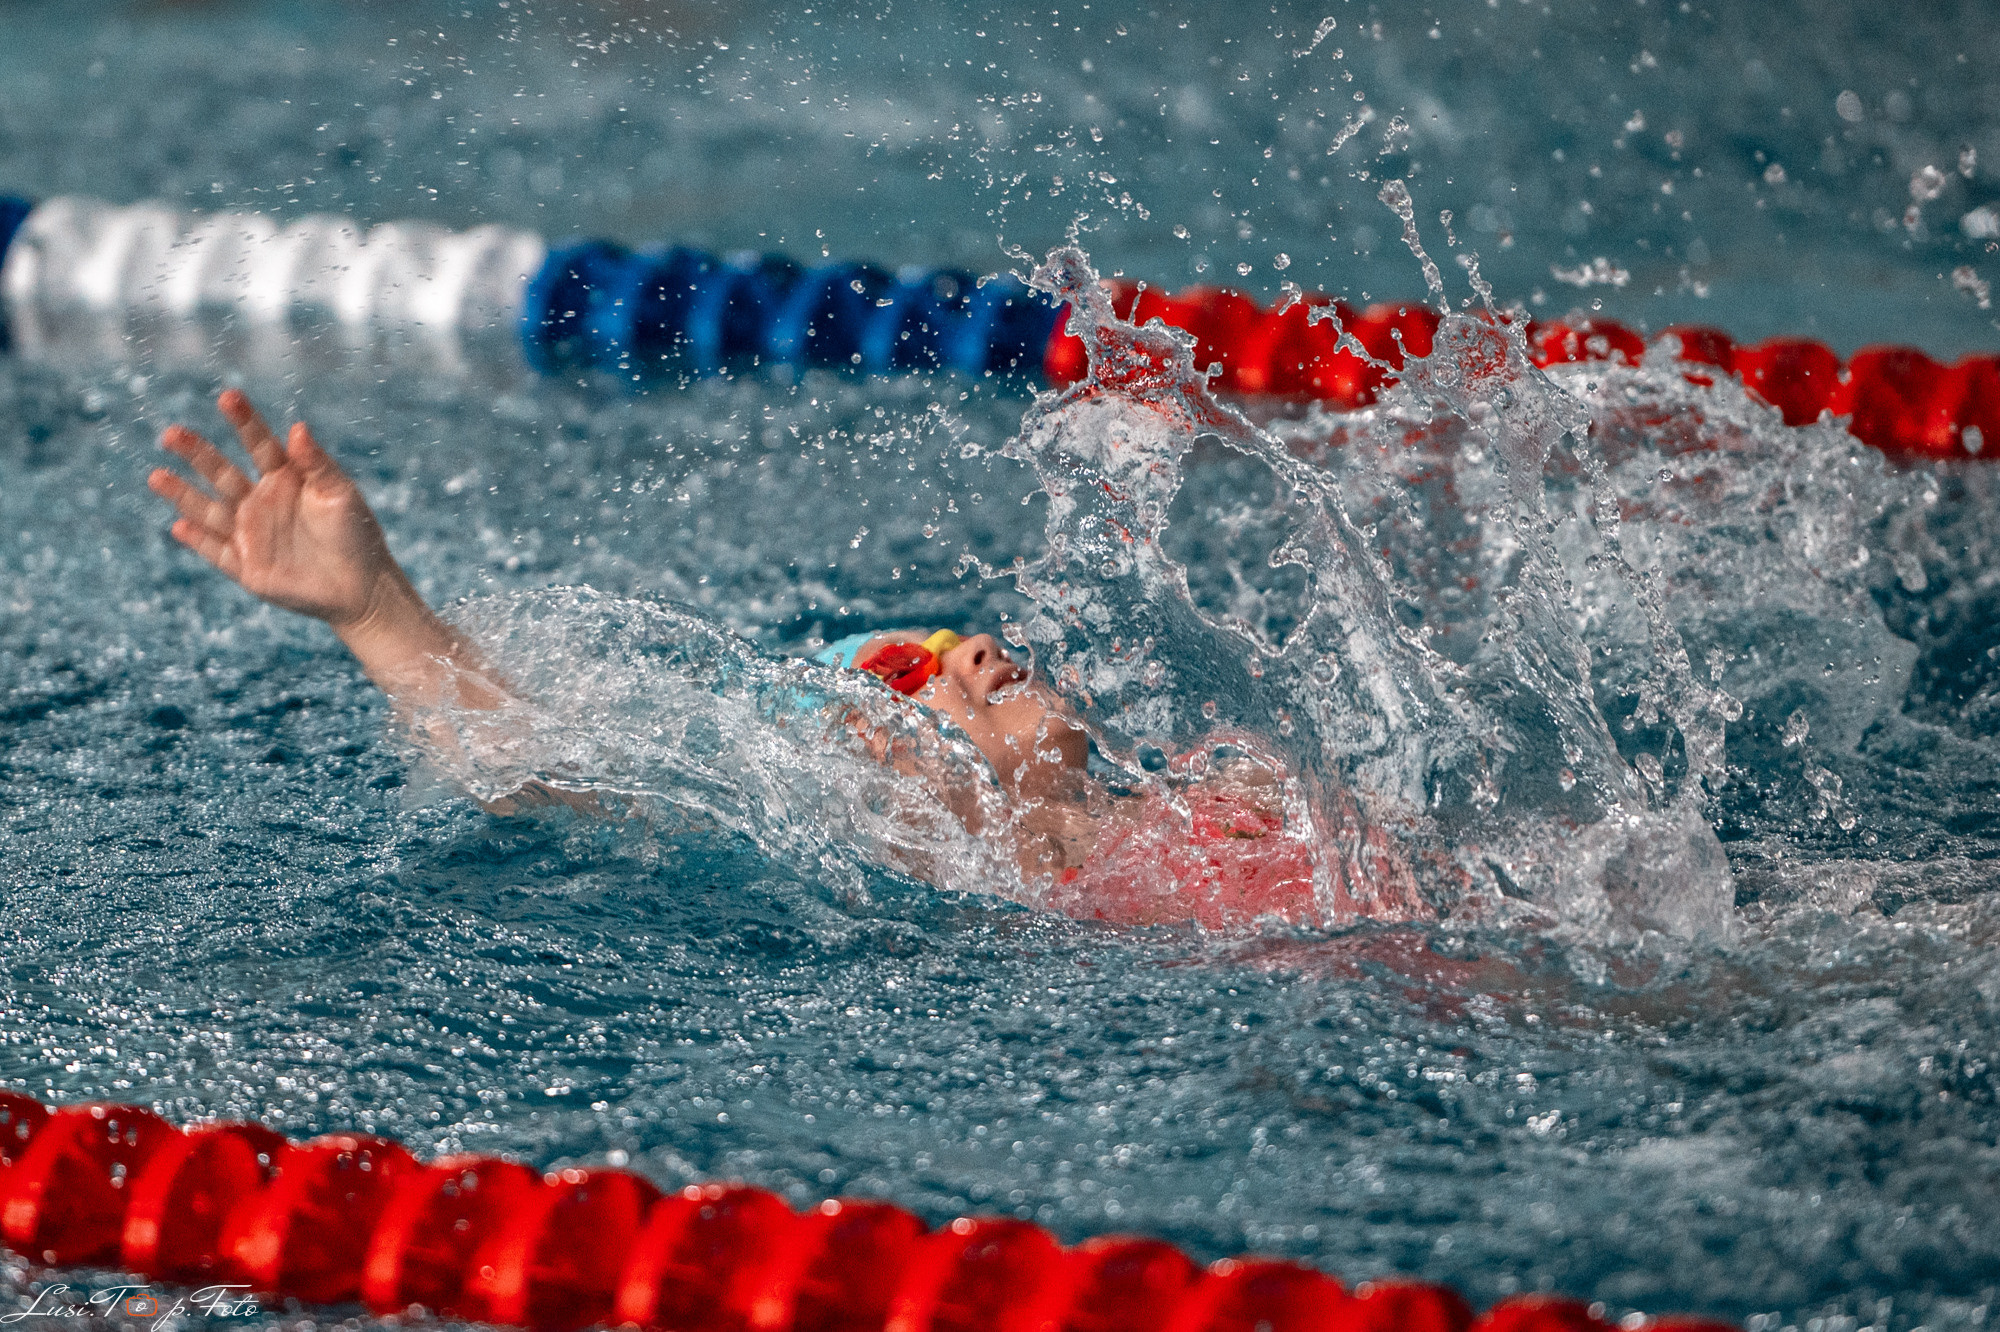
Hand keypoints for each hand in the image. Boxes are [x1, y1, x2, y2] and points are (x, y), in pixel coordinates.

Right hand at [149, 390, 397, 627]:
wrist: (361, 587)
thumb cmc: (357, 534)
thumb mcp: (340, 495)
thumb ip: (317, 464)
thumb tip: (297, 427)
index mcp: (286, 479)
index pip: (260, 445)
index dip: (244, 422)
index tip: (228, 397)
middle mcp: (261, 502)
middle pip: (222, 473)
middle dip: (197, 454)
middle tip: (172, 434)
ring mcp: (250, 534)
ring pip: (209, 510)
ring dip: (183, 494)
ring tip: (156, 476)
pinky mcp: (247, 567)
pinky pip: (217, 552)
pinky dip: (199, 541)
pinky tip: (179, 526)